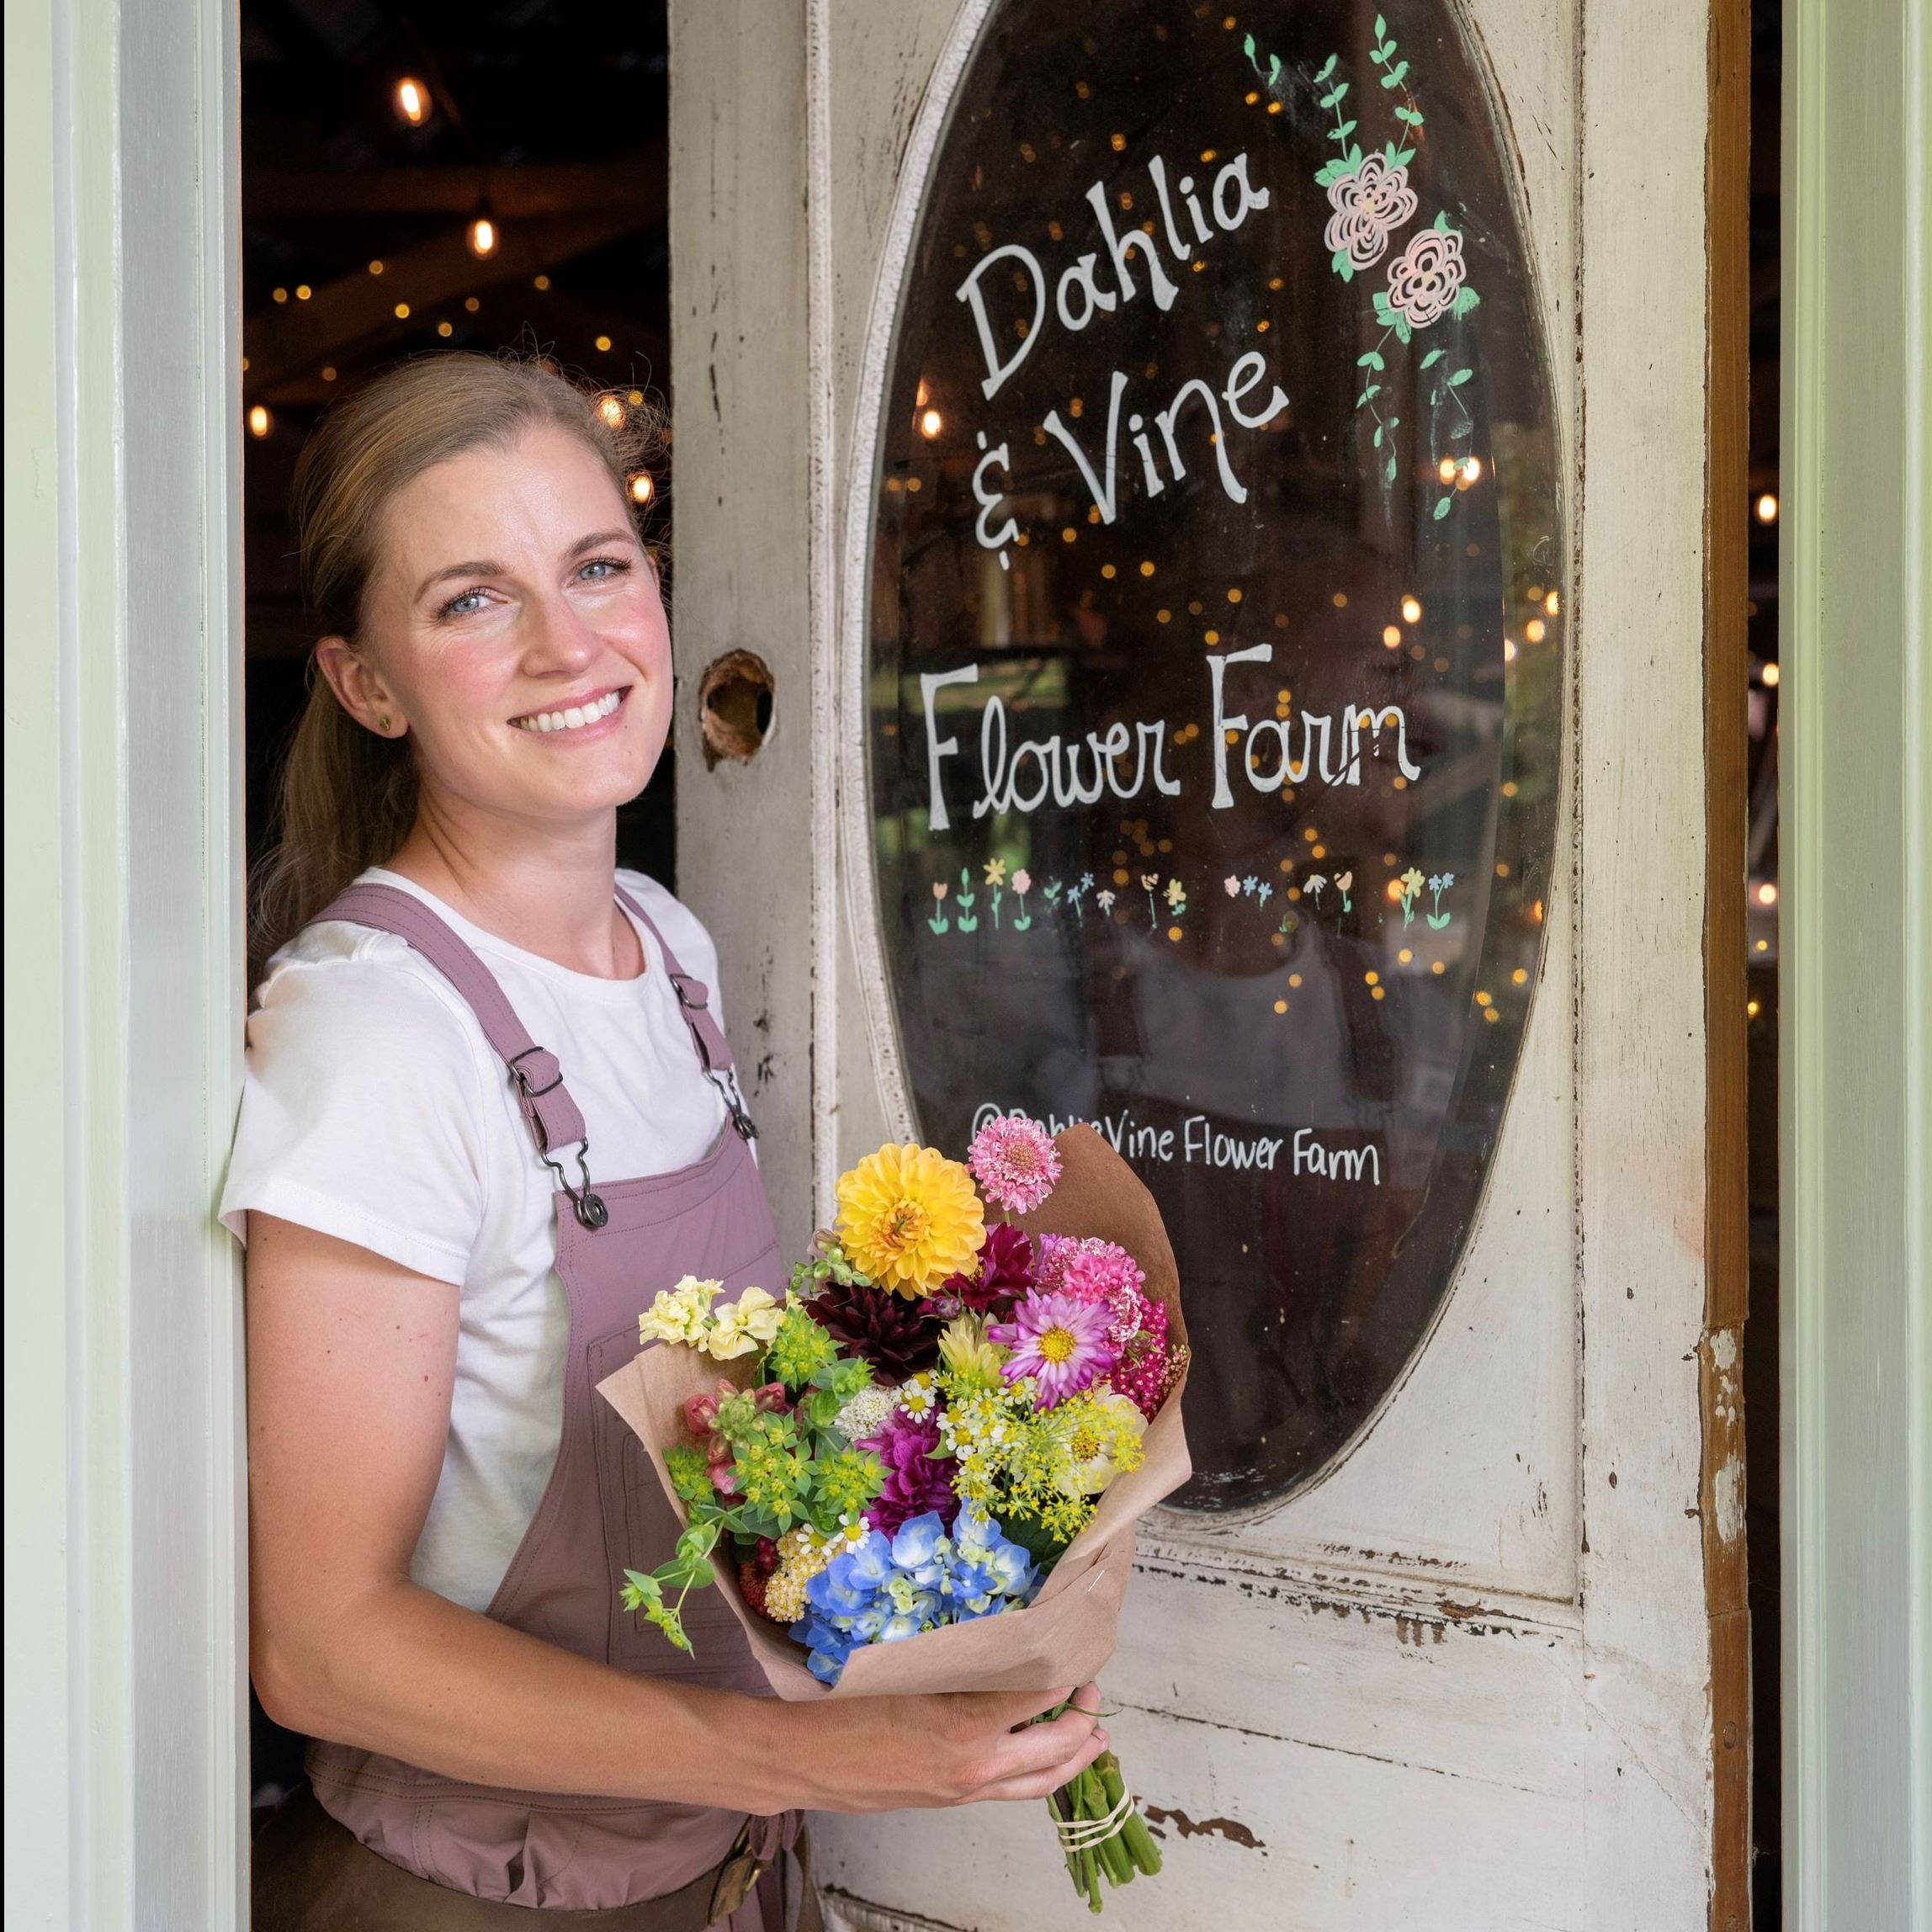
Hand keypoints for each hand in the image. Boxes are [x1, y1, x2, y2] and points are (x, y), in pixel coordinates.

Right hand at [775, 1681, 1108, 1812]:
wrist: (807, 1761)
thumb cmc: (848, 1706)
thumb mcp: (911, 1671)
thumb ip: (960, 1665)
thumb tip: (1001, 1644)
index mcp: (965, 1723)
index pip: (1039, 1697)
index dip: (1066, 1675)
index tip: (1081, 1650)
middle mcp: (975, 1763)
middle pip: (1054, 1748)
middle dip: (1084, 1722)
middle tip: (1094, 1691)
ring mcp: (965, 1787)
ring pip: (1039, 1782)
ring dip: (1073, 1761)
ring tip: (1095, 1741)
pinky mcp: (952, 1799)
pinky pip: (1011, 1791)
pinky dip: (1038, 1775)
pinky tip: (1042, 1759)